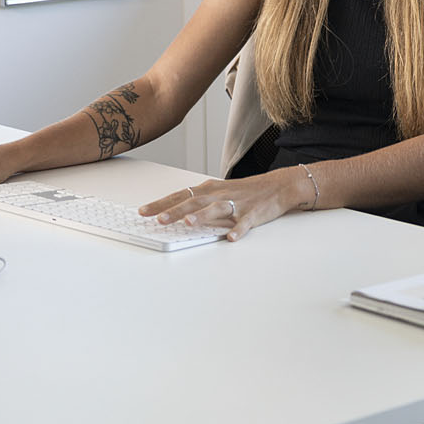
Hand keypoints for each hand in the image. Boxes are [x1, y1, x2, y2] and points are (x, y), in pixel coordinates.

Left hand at [137, 169, 309, 242]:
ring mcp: (238, 204)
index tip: (143, 211)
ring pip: (217, 209)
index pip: (181, 195)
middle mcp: (221, 194)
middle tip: (158, 219)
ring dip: (202, 217)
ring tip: (188, 224)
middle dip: (175, 210)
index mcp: (211, 189)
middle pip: (194, 202)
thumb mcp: (221, 191)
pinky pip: (245, 223)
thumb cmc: (248, 191)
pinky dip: (238, 229)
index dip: (162, 203)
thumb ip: (201, 201)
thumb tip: (177, 210)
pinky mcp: (254, 214)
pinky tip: (231, 237)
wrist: (279, 185)